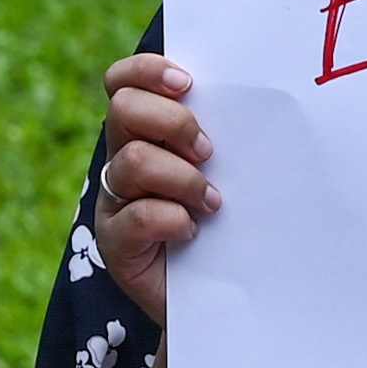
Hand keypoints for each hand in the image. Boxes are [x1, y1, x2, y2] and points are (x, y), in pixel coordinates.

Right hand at [90, 56, 212, 325]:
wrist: (221, 296)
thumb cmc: (229, 226)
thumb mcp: (227, 172)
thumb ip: (219, 137)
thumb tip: (251, 95)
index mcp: (145, 133)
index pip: (124, 82)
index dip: (148, 71)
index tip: (189, 84)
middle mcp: (122, 160)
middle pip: (124, 109)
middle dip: (173, 122)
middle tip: (208, 152)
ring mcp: (114, 202)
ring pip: (133, 161)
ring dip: (182, 178)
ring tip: (212, 203)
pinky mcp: (114, 243)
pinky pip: (135, 217)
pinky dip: (171, 220)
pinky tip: (192, 232)